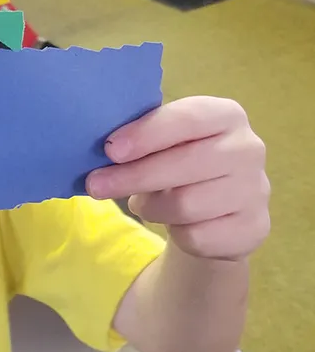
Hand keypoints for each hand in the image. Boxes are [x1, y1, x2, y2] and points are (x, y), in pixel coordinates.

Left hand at [86, 96, 269, 261]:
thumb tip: (102, 149)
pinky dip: (174, 232)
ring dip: (150, 207)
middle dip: (132, 176)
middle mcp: (248, 149)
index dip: (147, 134)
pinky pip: (197, 236)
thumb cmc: (180, 162)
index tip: (111, 149)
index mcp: (225, 115)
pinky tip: (173, 223)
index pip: (187, 119)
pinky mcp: (253, 228)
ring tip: (140, 203)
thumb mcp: (165, 142)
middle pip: (183, 165)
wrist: (219, 211)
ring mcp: (255, 190)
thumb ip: (141, 138)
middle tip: (95, 185)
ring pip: (185, 205)